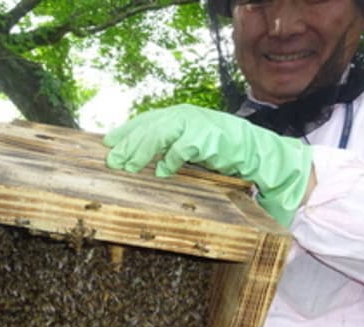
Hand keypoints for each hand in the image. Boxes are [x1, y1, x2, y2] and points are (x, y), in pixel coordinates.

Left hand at [103, 104, 312, 225]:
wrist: (257, 151)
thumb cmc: (220, 149)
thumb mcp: (190, 143)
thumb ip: (168, 144)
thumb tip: (138, 155)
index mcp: (179, 116)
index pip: (146, 120)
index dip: (126, 131)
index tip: (106, 143)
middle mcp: (186, 116)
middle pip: (149, 127)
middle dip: (128, 144)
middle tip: (112, 161)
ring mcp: (197, 125)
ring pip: (160, 134)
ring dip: (142, 151)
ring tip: (128, 167)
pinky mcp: (208, 139)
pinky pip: (183, 149)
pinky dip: (171, 160)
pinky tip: (164, 172)